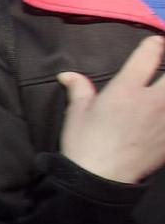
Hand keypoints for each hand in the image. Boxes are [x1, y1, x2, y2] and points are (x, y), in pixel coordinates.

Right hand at [58, 37, 164, 183]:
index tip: (155, 44)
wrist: (100, 180)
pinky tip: (163, 120)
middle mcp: (154, 100)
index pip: (149, 55)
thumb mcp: (77, 114)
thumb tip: (67, 74)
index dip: (154, 45)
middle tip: (163, 70)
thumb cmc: (85, 142)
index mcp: (127, 89)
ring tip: (163, 92)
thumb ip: (79, 89)